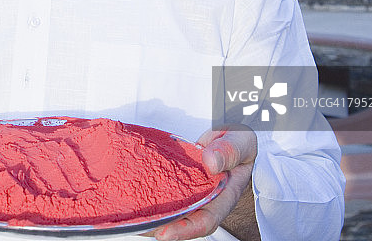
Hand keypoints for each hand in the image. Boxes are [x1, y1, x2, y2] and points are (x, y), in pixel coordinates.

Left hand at [143, 126, 258, 240]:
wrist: (232, 139)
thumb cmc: (239, 144)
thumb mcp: (240, 142)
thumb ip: (229, 151)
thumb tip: (211, 163)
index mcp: (224, 195)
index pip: (205, 220)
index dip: (184, 229)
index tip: (164, 234)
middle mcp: (206, 199)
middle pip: (182, 219)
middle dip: (160, 225)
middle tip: (137, 226)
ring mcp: (191, 191)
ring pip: (171, 207)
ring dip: (152, 213)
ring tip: (130, 215)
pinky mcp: (180, 181)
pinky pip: (166, 190)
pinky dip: (150, 193)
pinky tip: (133, 193)